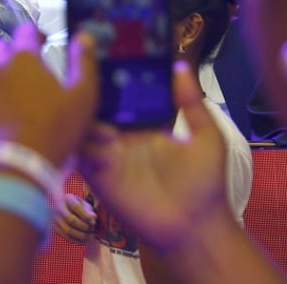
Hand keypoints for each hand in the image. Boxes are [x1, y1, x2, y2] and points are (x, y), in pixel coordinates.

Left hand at [0, 24, 97, 167]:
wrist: (14, 167)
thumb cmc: (54, 130)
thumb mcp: (82, 97)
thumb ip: (83, 62)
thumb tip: (83, 36)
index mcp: (23, 59)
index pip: (26, 31)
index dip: (35, 33)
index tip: (43, 41)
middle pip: (1, 50)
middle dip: (13, 55)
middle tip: (27, 74)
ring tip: (13, 102)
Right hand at [54, 193, 96, 244]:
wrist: (65, 208)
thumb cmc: (79, 207)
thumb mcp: (84, 204)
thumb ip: (89, 210)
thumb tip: (93, 217)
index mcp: (67, 199)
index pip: (75, 207)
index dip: (86, 216)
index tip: (94, 222)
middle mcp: (58, 208)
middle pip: (70, 219)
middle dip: (84, 226)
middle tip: (92, 229)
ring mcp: (55, 219)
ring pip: (68, 230)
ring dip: (82, 235)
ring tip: (90, 235)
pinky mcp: (56, 229)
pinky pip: (67, 237)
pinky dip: (77, 241)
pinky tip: (85, 240)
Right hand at [78, 60, 227, 252]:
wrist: (194, 228)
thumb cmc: (204, 185)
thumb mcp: (207, 138)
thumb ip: (192, 103)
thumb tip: (180, 66)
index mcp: (145, 124)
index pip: (122, 94)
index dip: (114, 77)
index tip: (108, 58)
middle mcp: (122, 136)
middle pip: (98, 107)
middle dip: (92, 94)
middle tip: (92, 81)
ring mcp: (106, 154)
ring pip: (84, 127)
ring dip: (88, 119)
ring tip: (106, 122)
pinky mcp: (96, 175)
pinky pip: (80, 153)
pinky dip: (83, 144)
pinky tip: (100, 140)